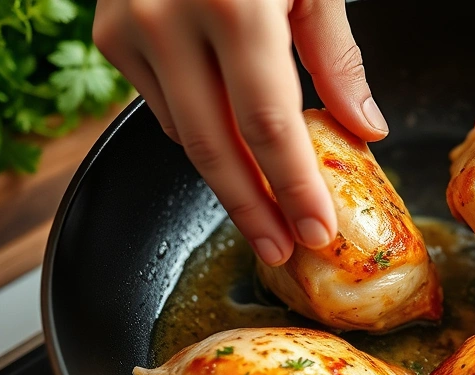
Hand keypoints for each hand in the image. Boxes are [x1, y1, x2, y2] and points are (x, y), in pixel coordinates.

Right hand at [93, 0, 388, 264]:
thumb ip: (335, 56)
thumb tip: (365, 130)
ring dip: (228, 178)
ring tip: (267, 212)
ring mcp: (129, 27)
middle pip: (215, 147)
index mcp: (233, 6)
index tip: (316, 232)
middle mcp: (169, 20)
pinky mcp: (109, 33)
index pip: (269, 125)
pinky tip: (231, 147)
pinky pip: (161, 105)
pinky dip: (200, 131)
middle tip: (283, 249)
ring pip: (184, 134)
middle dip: (253, 209)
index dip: (293, 187)